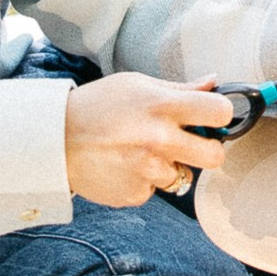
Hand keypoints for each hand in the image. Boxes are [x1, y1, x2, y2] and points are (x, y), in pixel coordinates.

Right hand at [63, 73, 232, 206]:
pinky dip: (144, 181)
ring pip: (182, 175)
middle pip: (215, 156)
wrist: (55, 140)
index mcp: (162, 106)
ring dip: (168, 166)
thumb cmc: (97, 106)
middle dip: (208, 150)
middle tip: (192, 144)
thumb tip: (213, 81)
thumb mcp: (136, 84)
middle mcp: (159, 140)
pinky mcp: (135, 194)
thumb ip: (178, 88)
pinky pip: (155, 190)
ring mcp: (147, 170)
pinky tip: (124, 166)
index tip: (213, 117)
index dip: (221, 114)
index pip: (219, 112)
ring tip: (139, 151)